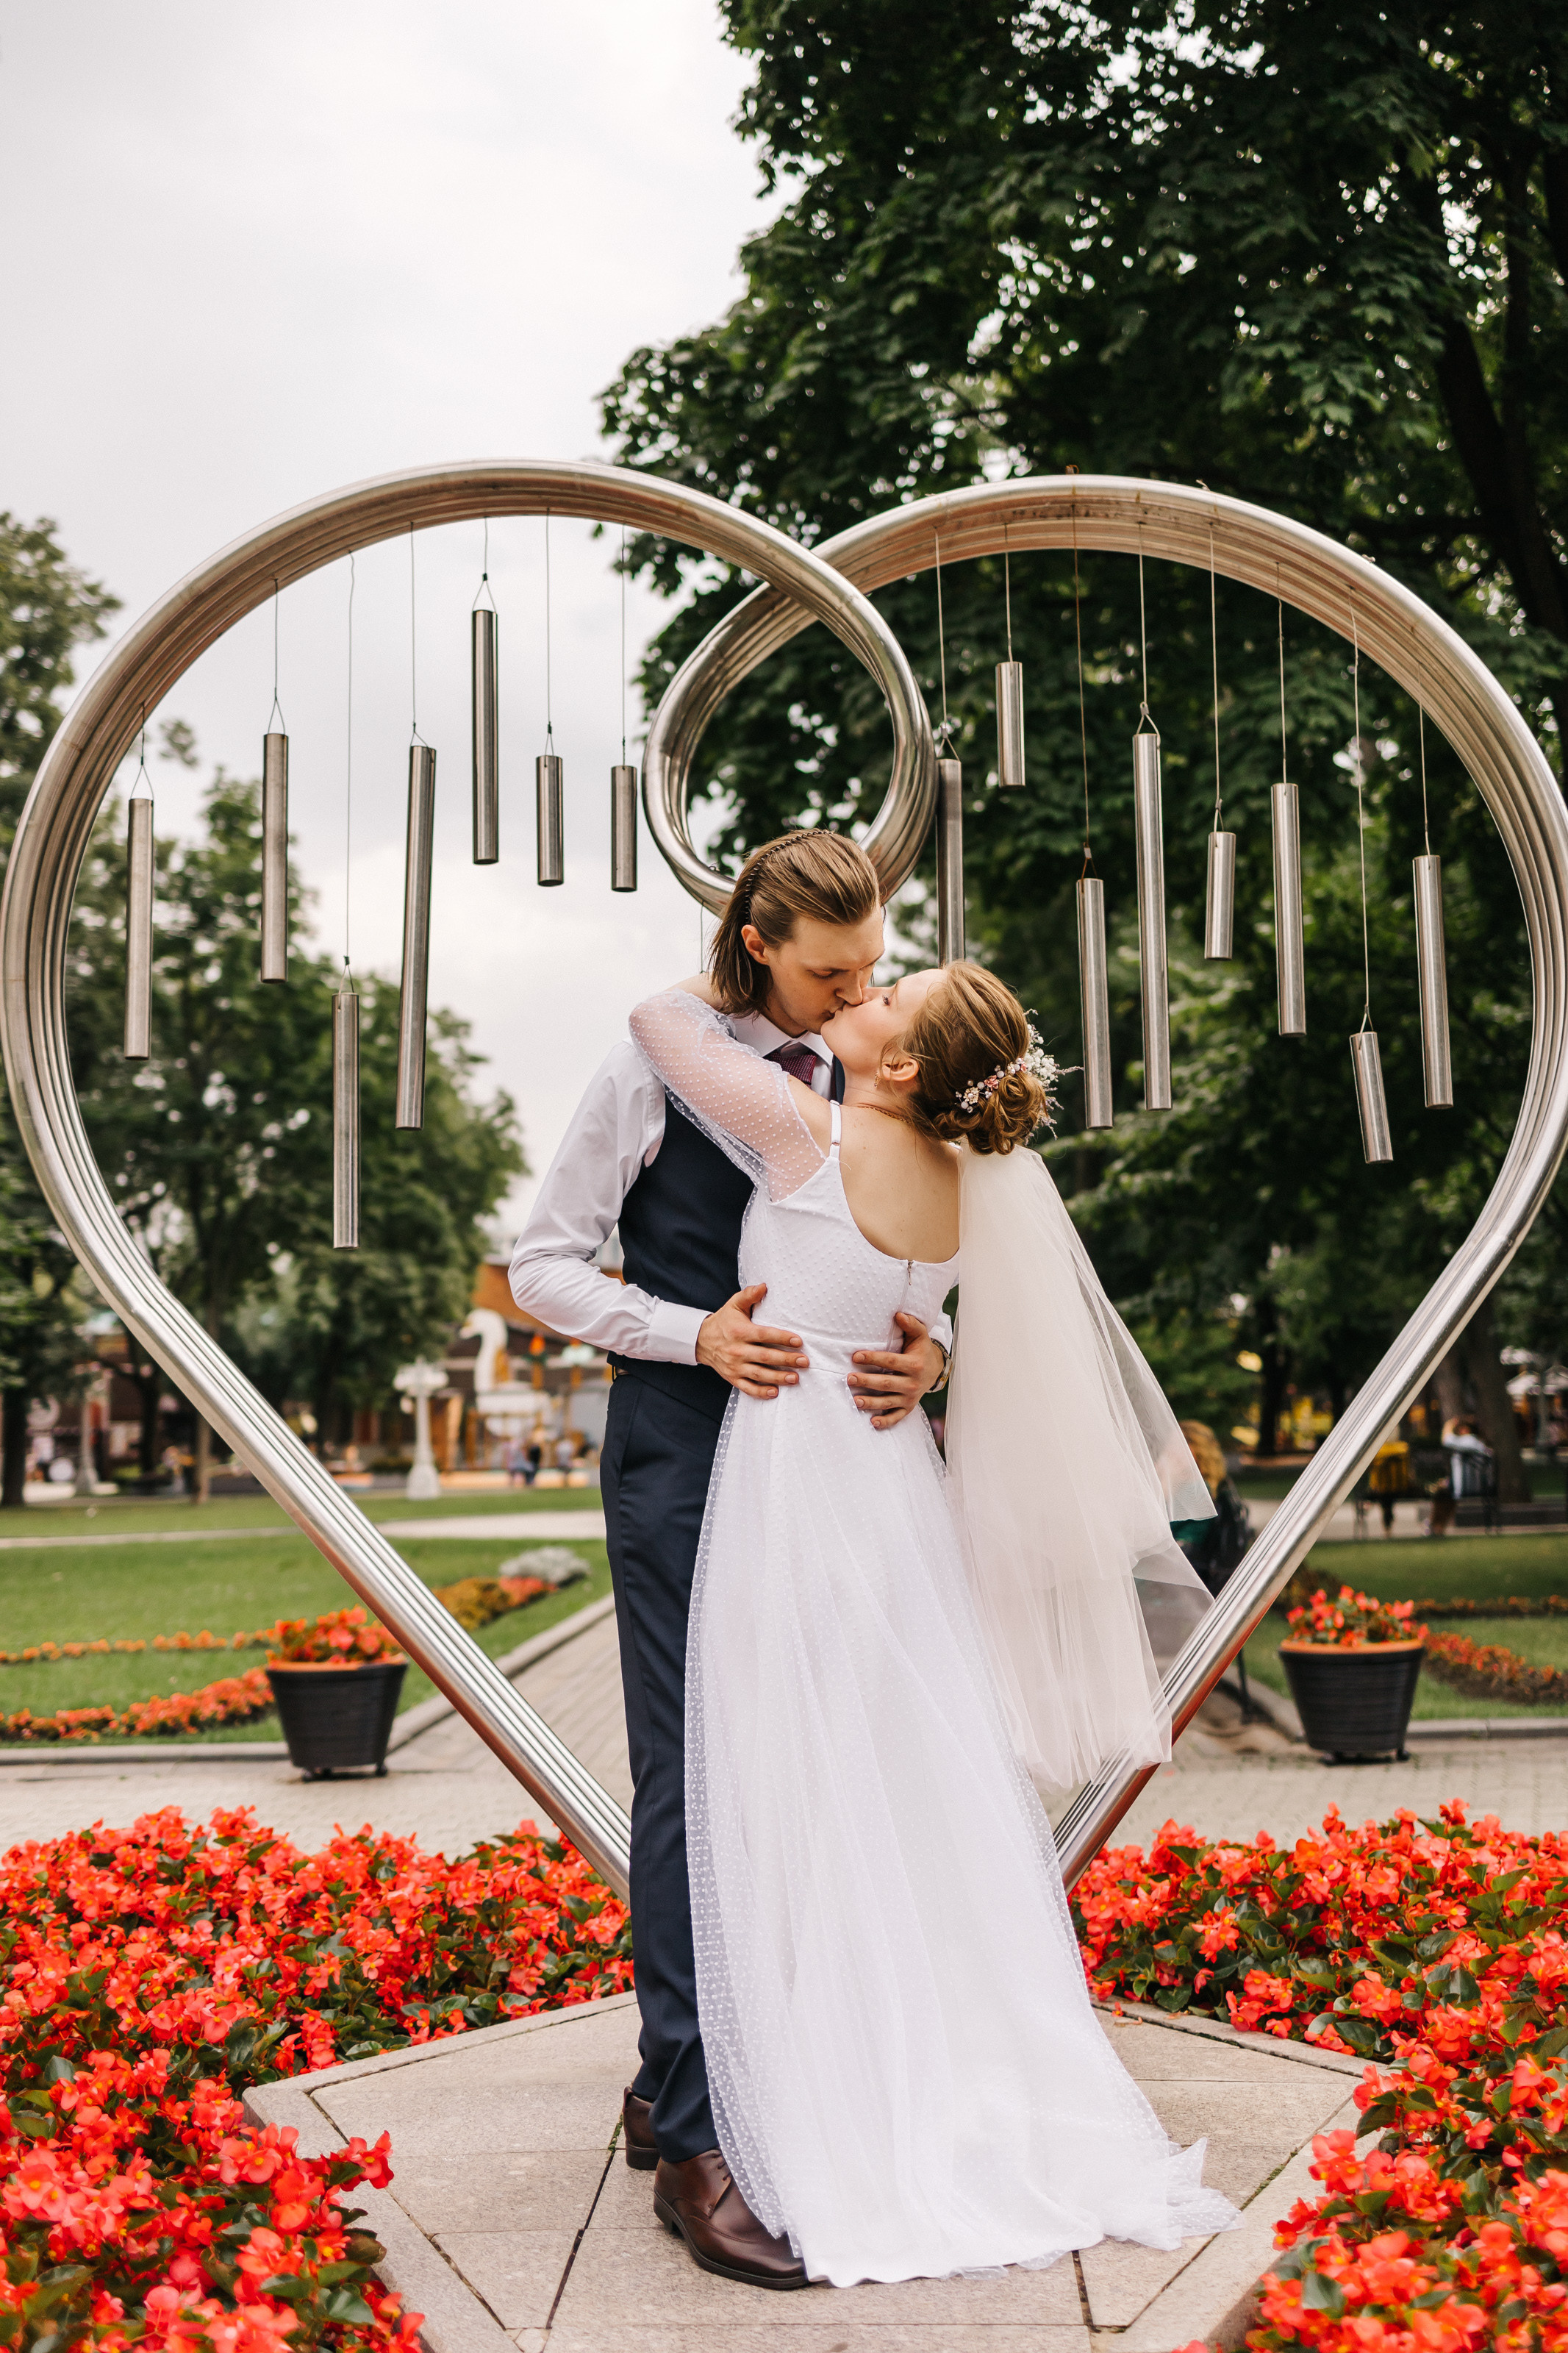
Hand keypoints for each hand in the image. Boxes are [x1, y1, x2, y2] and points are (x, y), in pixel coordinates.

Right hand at [696, 1283, 808, 1399]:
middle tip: (804, 1361)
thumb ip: (749, 1295)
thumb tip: (764, 1286)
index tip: (798, 1341)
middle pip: (765, 1356)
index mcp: (740, 1331)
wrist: (701, 1340)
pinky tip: (774, 1392)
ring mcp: (734, 1366)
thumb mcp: (733, 1304)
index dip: (782, 1338)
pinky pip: (747, 1388)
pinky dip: (760, 1392)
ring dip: (778, 1377)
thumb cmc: (723, 1321)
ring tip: (795, 1378)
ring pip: (759, 1374)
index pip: (764, 1335)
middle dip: (786, 1360)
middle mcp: (737, 1350)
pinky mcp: (732, 1378)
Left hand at [847, 1313, 947, 1430]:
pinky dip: (885, 1421)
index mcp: (914, 1364)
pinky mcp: (908, 1407)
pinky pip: (897, 1417)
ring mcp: (910, 1397)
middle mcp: (912, 1382)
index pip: (890, 1361)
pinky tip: (872, 1422)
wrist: (936, 1369)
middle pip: (886, 1383)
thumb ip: (911, 1324)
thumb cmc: (921, 1350)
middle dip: (867, 1381)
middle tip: (849, 1378)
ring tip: (855, 1400)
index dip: (873, 1358)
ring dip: (871, 1402)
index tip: (856, 1356)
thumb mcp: (919, 1335)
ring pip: (888, 1402)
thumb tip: (898, 1314)